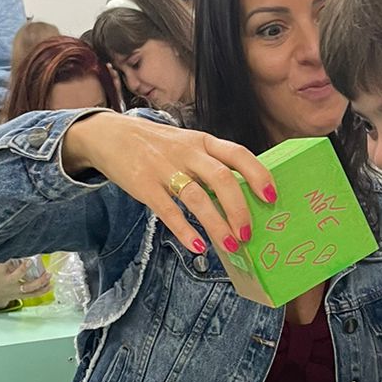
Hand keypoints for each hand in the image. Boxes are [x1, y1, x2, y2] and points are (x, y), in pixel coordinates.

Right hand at [0, 259, 51, 309]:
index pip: (3, 265)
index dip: (7, 259)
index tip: (12, 251)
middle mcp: (8, 283)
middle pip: (17, 277)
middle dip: (23, 270)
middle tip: (30, 262)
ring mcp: (16, 290)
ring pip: (29, 288)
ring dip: (40, 282)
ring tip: (48, 275)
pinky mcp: (21, 295)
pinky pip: (33, 294)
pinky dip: (42, 291)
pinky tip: (50, 286)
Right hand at [62, 114, 275, 257]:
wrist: (109, 134)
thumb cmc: (157, 145)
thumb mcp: (187, 144)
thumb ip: (211, 164)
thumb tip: (243, 196)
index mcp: (203, 142)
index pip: (238, 154)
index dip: (258, 175)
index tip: (272, 198)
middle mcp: (187, 152)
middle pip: (221, 179)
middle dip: (239, 209)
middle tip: (248, 234)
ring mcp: (164, 168)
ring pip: (197, 198)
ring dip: (217, 225)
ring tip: (230, 246)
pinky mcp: (144, 185)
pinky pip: (168, 211)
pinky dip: (185, 231)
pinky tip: (198, 246)